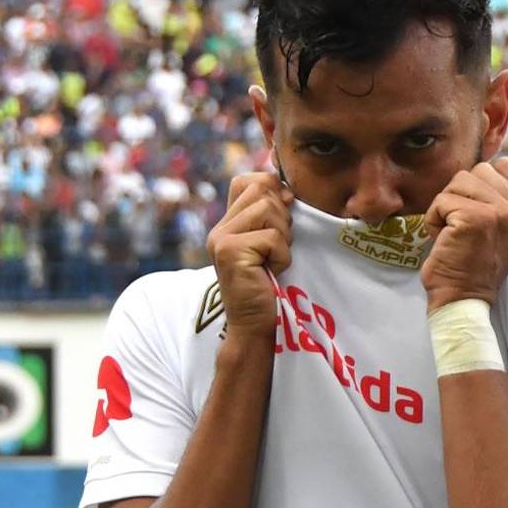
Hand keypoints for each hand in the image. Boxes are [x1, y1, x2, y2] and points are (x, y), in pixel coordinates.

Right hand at [206, 172, 293, 337]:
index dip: (271, 189)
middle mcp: (219, 228)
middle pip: (262, 190)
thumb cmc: (267, 285)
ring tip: (272, 260)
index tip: (281, 216)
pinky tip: (270, 271)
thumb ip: (271, 216)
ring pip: (268, 210)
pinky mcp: (230, 252)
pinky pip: (273, 238)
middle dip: (281, 216)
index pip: (247, 181)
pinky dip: (282, 256)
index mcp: (226, 224)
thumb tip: (287, 190)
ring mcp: (221, 239)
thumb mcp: (269, 244)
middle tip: (276, 246)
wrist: (254, 326)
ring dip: (283, 237)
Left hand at [421, 157, 507, 313]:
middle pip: (478, 170)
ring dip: (446, 205)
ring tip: (452, 232)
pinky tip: (443, 239)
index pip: (506, 166)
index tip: (473, 209)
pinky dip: (434, 220)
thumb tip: (481, 169)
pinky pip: (442, 201)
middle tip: (460, 225)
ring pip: (459, 180)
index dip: (481, 182)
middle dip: (461, 194)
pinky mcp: (474, 219)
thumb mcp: (499, 231)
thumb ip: (499, 200)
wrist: (462, 300)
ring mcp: (498, 213)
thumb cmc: (471, 266)